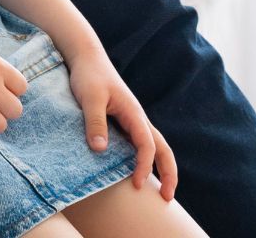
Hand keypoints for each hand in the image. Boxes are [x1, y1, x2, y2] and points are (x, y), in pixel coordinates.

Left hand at [65, 48, 178, 200]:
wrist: (86, 58)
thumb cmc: (88, 76)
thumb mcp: (89, 98)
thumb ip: (95, 122)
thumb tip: (100, 150)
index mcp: (134, 113)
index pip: (147, 145)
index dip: (144, 166)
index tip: (136, 185)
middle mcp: (138, 118)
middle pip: (162, 148)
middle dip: (168, 173)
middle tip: (167, 198)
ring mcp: (132, 120)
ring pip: (154, 146)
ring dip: (160, 167)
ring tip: (160, 190)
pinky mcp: (123, 121)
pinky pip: (140, 143)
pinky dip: (145, 159)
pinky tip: (137, 171)